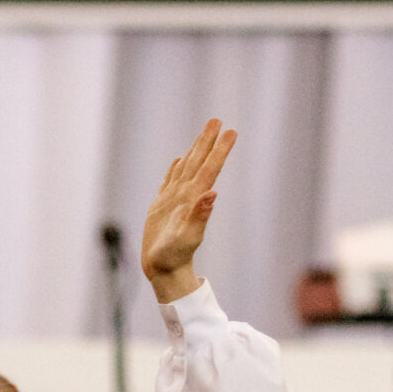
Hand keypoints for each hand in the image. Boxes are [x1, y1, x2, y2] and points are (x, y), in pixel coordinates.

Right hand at [140, 119, 236, 303]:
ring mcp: (175, 200)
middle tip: (218, 120)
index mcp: (194, 199)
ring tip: (204, 132)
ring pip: (186, 168)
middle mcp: (186, 196)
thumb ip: (200, 216)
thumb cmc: (175, 258)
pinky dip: (175, 169)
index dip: (219, 150)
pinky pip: (170, 181)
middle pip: (199, 162)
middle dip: (208, 141)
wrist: (163, 271)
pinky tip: (179, 161)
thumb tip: (212, 193)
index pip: (209, 169)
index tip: (230, 131)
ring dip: (195, 150)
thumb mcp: (188, 238)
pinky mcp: (162, 207)